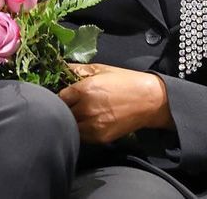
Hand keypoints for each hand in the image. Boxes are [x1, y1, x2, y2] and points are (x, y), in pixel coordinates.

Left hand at [57, 63, 173, 143]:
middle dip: (62, 108)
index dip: (57, 96)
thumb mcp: (100, 69)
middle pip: (62, 112)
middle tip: (67, 105)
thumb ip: (77, 69)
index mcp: (85, 89)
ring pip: (70, 126)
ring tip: (76, 114)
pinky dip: (79, 130)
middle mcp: (87, 109)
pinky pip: (81, 136)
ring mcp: (93, 125)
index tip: (60, 95)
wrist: (149, 100)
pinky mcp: (101, 138)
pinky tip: (85, 122)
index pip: (58, 97)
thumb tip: (60, 68)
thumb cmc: (125, 82)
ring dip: (70, 121)